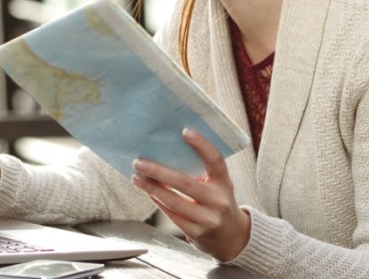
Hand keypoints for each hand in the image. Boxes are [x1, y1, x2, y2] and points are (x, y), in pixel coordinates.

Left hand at [131, 128, 250, 260]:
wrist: (231, 237)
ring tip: (137, 178)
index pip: (215, 161)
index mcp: (224, 183)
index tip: (185, 131)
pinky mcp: (197, 233)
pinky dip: (158, 201)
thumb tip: (166, 151)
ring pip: (174, 201)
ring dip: (152, 188)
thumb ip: (200, 170)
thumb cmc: (217, 201)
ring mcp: (208, 219)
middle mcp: (218, 201)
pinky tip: (148, 192)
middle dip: (158, 172)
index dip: (202, 145)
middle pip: (185, 183)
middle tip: (139, 162)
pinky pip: (172, 215)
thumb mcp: (217, 185)